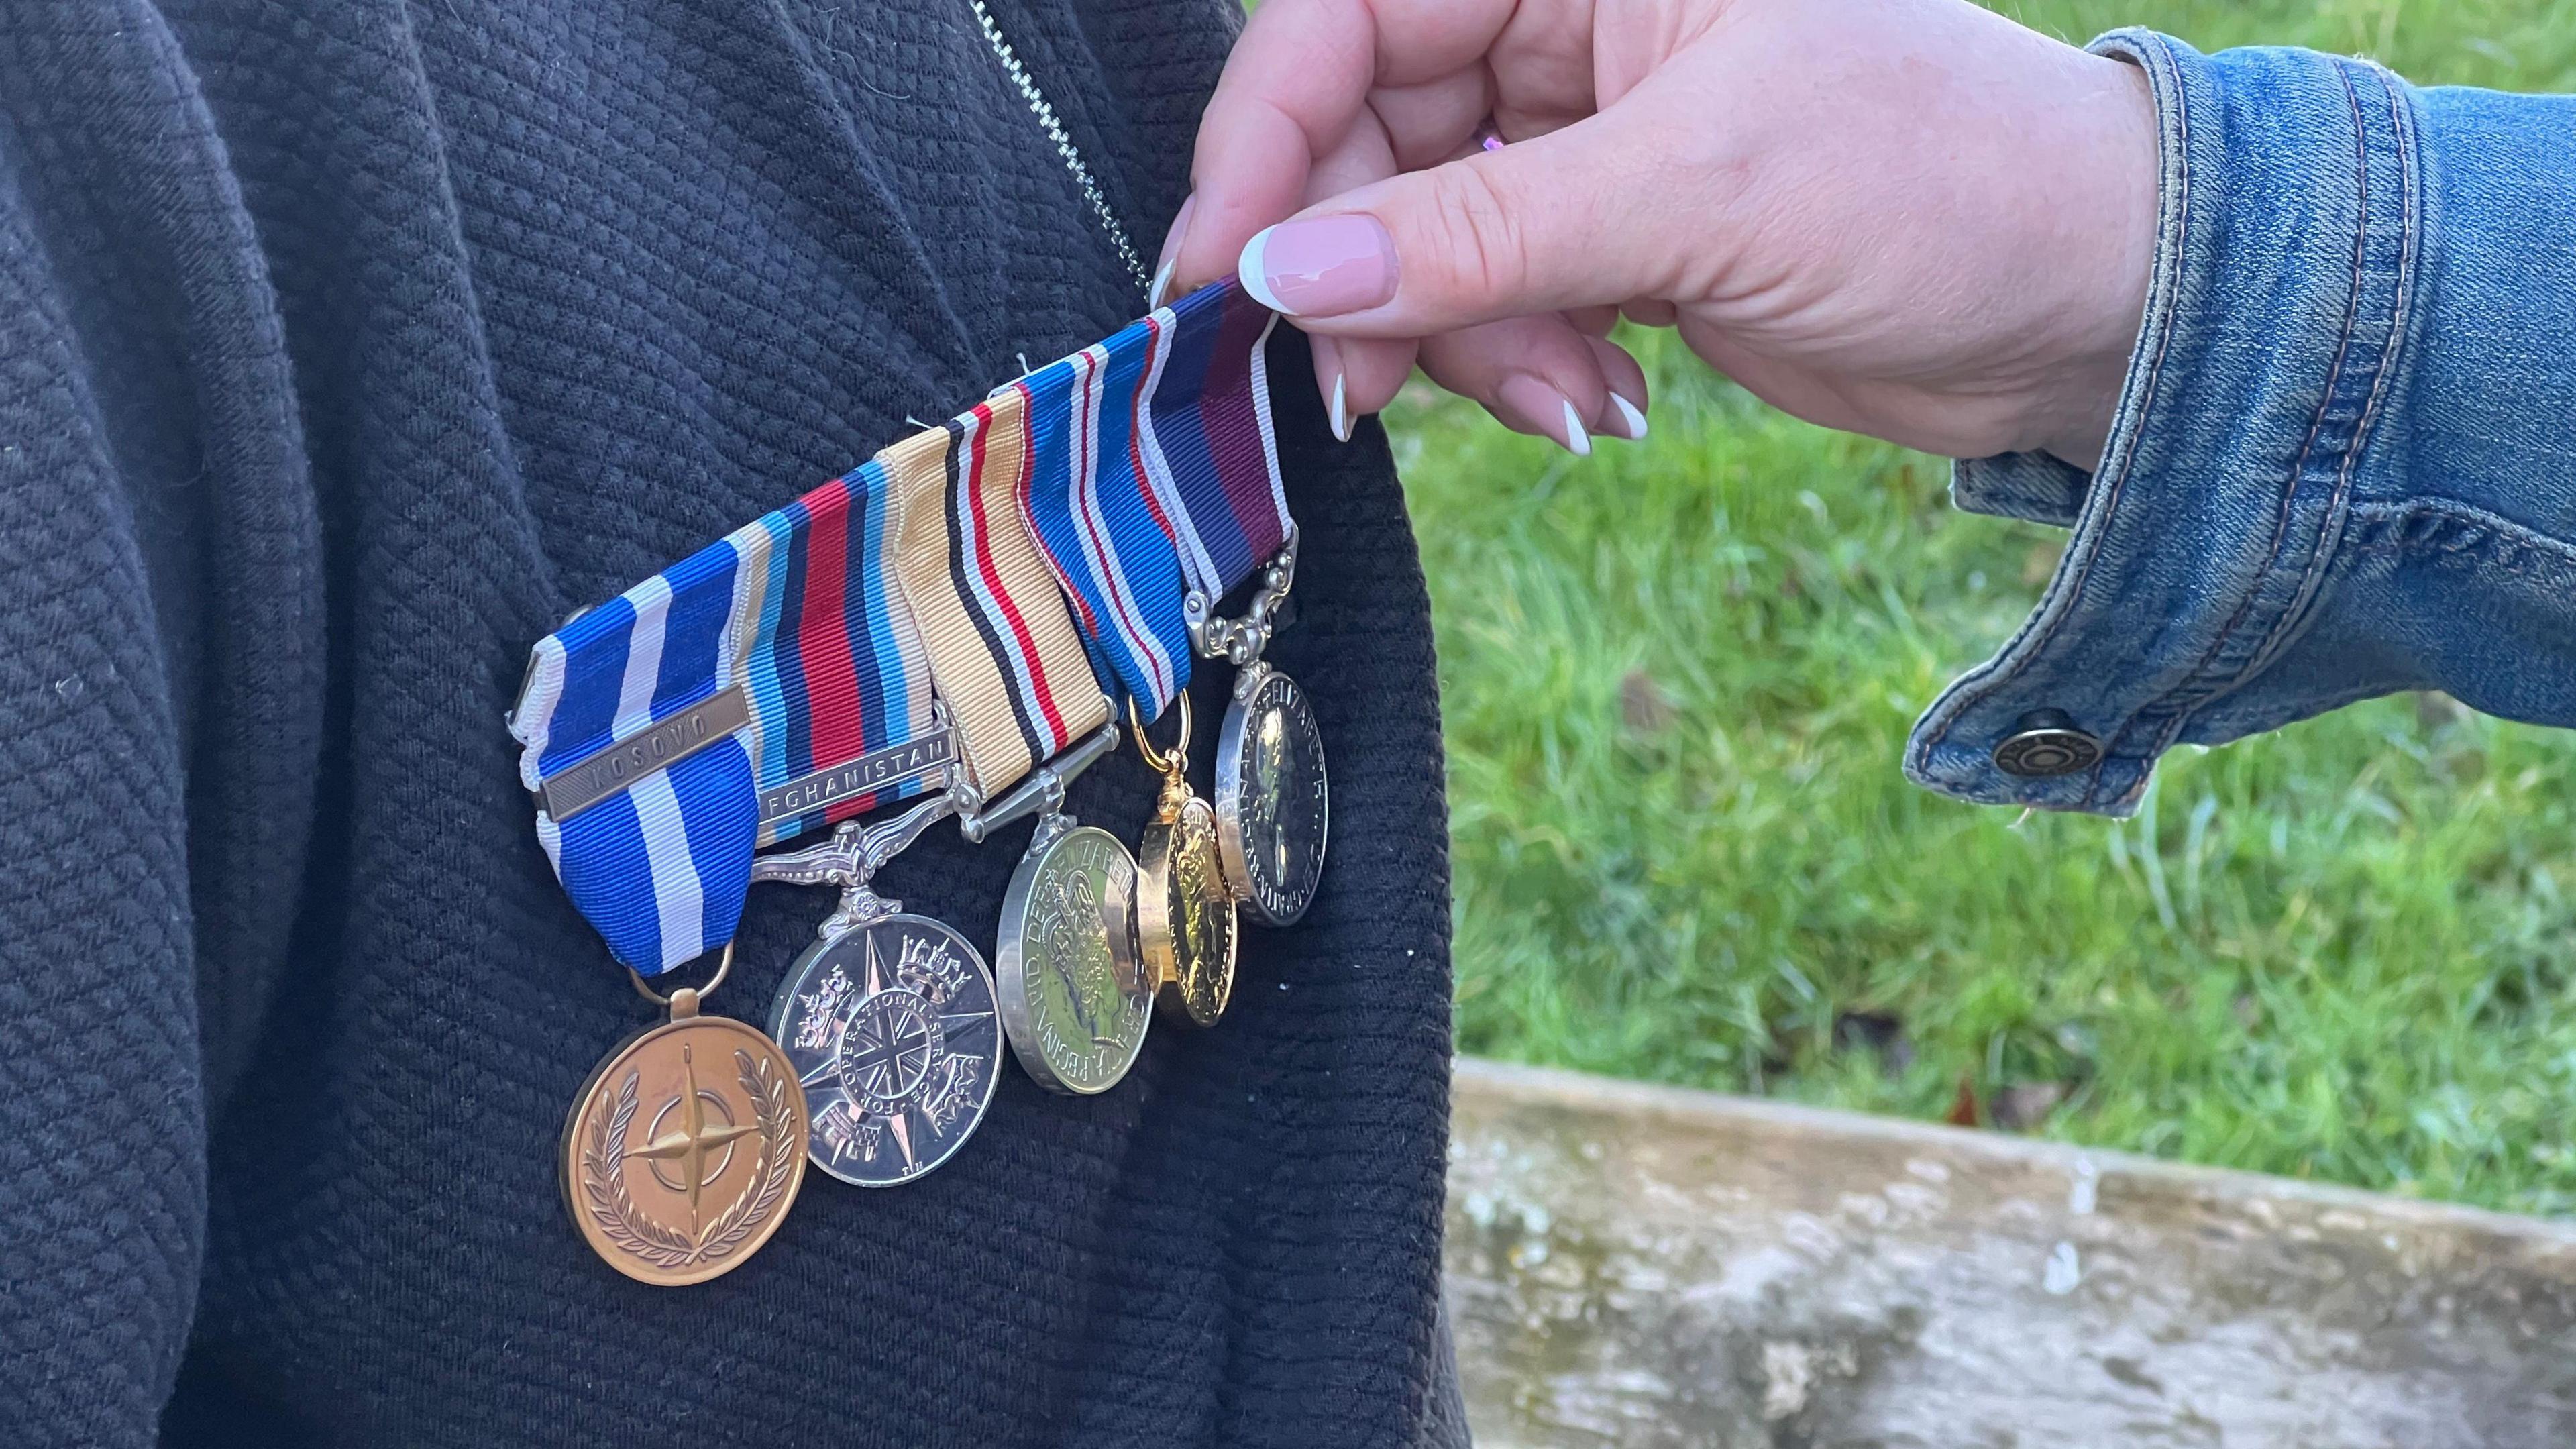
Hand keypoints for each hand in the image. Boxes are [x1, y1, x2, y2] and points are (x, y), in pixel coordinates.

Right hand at [1161, 0, 2159, 467]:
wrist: (2087, 304)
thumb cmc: (1941, 183)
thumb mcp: (1700, 193)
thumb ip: (1478, 234)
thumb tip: (1286, 270)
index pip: (1352, 14)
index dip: (1270, 137)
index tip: (1225, 271)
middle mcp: (1570, 22)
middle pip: (1367, 134)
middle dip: (1366, 268)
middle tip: (1360, 388)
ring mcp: (1585, 135)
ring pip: (1418, 236)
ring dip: (1454, 342)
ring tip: (1560, 397)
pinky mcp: (1607, 237)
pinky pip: (1485, 301)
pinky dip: (1511, 366)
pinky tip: (1597, 401)